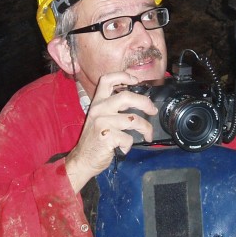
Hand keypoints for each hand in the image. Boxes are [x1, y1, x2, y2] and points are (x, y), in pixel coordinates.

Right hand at [65, 71, 156, 191]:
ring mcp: (102, 122)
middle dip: (144, 102)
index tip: (137, 80)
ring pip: (133, 120)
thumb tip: (136, 100)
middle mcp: (99, 109)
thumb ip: (112, 107)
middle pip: (126, 96)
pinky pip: (128, 138)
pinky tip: (123, 147)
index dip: (123, 76)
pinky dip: (129, 144)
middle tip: (152, 110)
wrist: (83, 159)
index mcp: (97, 102)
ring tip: (147, 135)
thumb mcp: (99, 118)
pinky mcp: (106, 136)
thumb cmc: (95, 139)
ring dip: (145, 128)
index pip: (107, 80)